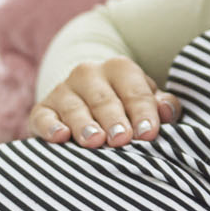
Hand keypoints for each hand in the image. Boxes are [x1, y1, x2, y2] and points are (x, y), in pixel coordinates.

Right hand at [27, 56, 181, 146]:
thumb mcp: (146, 101)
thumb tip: (166, 111)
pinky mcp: (43, 110)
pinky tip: (60, 137)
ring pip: (74, 107)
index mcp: (119, 69)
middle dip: (113, 119)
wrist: (85, 98)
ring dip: (84, 124)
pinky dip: (50, 127)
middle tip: (122, 139)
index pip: (134, 91)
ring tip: (95, 141)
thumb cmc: (125, 105)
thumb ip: (162, 106)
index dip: (142, 112)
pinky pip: (44, 117)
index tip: (148, 134)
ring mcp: (63, 91)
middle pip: (104, 99)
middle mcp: (88, 74)